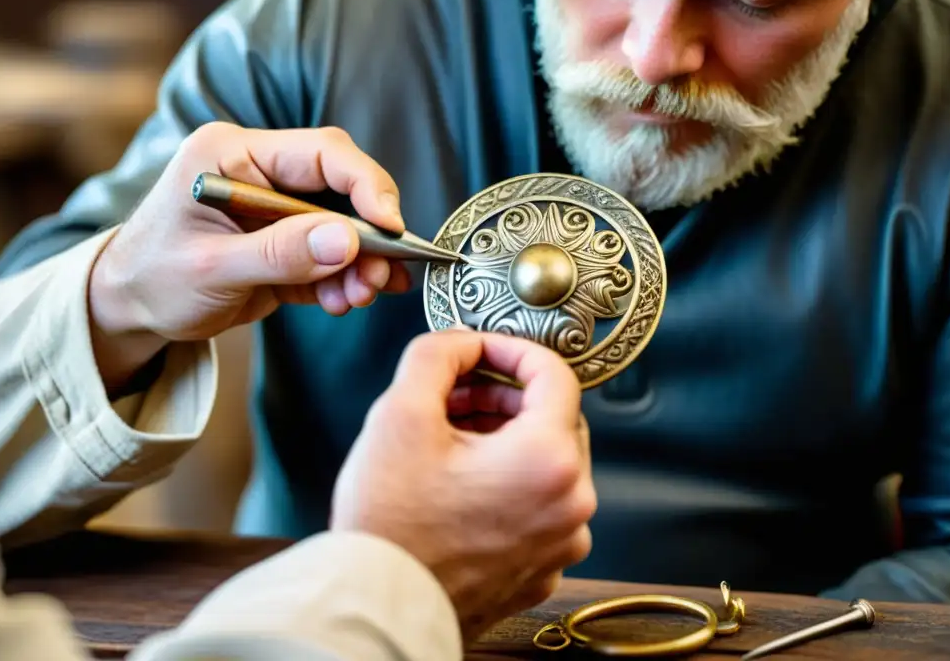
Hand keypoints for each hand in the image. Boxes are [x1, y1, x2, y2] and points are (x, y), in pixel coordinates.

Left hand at [88, 122, 409, 390]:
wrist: (127, 309)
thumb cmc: (151, 278)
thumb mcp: (210, 268)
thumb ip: (279, 253)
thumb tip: (348, 241)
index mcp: (233, 155)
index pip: (321, 153)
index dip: (365, 184)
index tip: (391, 226)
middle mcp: (261, 173)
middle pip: (341, 187)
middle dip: (368, 233)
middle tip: (382, 273)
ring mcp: (276, 209)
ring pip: (343, 225)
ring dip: (361, 262)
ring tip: (361, 295)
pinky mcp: (285, 243)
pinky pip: (330, 256)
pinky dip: (345, 279)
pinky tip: (347, 300)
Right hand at [330, 330, 595, 644]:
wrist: (379, 608)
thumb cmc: (390, 526)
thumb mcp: (401, 414)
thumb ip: (438, 356)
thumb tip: (461, 341)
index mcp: (549, 460)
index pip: (555, 374)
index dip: (513, 349)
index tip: (482, 350)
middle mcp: (571, 505)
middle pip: (552, 419)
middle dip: (503, 396)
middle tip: (456, 395)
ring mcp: (560, 542)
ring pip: (545, 464)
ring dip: (503, 439)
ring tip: (448, 439)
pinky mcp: (542, 568)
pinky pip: (538, 506)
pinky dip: (507, 483)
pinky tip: (459, 484)